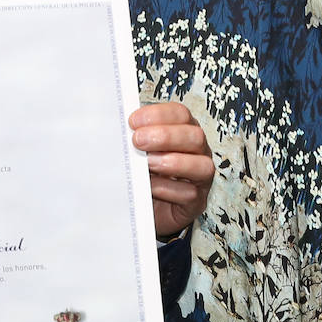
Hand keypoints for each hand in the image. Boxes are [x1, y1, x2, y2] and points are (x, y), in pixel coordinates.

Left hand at [130, 102, 212, 238]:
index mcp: (183, 131)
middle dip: (166, 136)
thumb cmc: (141, 173)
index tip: (133, 121)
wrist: (142, 206)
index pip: (181, 114)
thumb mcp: (136, 151)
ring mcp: (200, 178)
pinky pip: (189, 194)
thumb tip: (120, 127)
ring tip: (147, 163)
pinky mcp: (196, 202)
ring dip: (172, 162)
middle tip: (138, 141)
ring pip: (202, 166)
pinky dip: (167, 188)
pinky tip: (150, 187)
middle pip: (195, 136)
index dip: (159, 114)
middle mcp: (197, 152)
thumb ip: (134, 138)